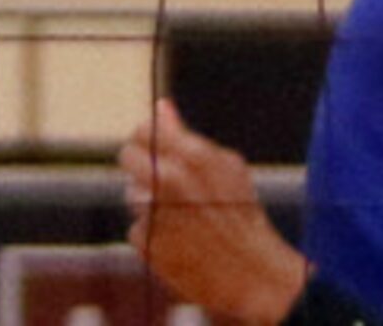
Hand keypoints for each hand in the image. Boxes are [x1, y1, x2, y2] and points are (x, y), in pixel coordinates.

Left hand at [120, 99, 311, 325]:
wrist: (254, 277)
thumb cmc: (242, 218)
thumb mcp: (227, 169)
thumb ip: (186, 137)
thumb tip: (161, 106)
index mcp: (194, 157)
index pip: (144, 131)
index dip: (146, 140)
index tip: (151, 150)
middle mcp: (171, 180)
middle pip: (128, 157)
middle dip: (138, 166)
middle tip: (155, 182)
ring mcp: (156, 211)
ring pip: (134, 196)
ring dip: (150, 206)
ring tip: (183, 222)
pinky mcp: (146, 242)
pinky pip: (138, 229)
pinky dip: (153, 236)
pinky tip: (178, 244)